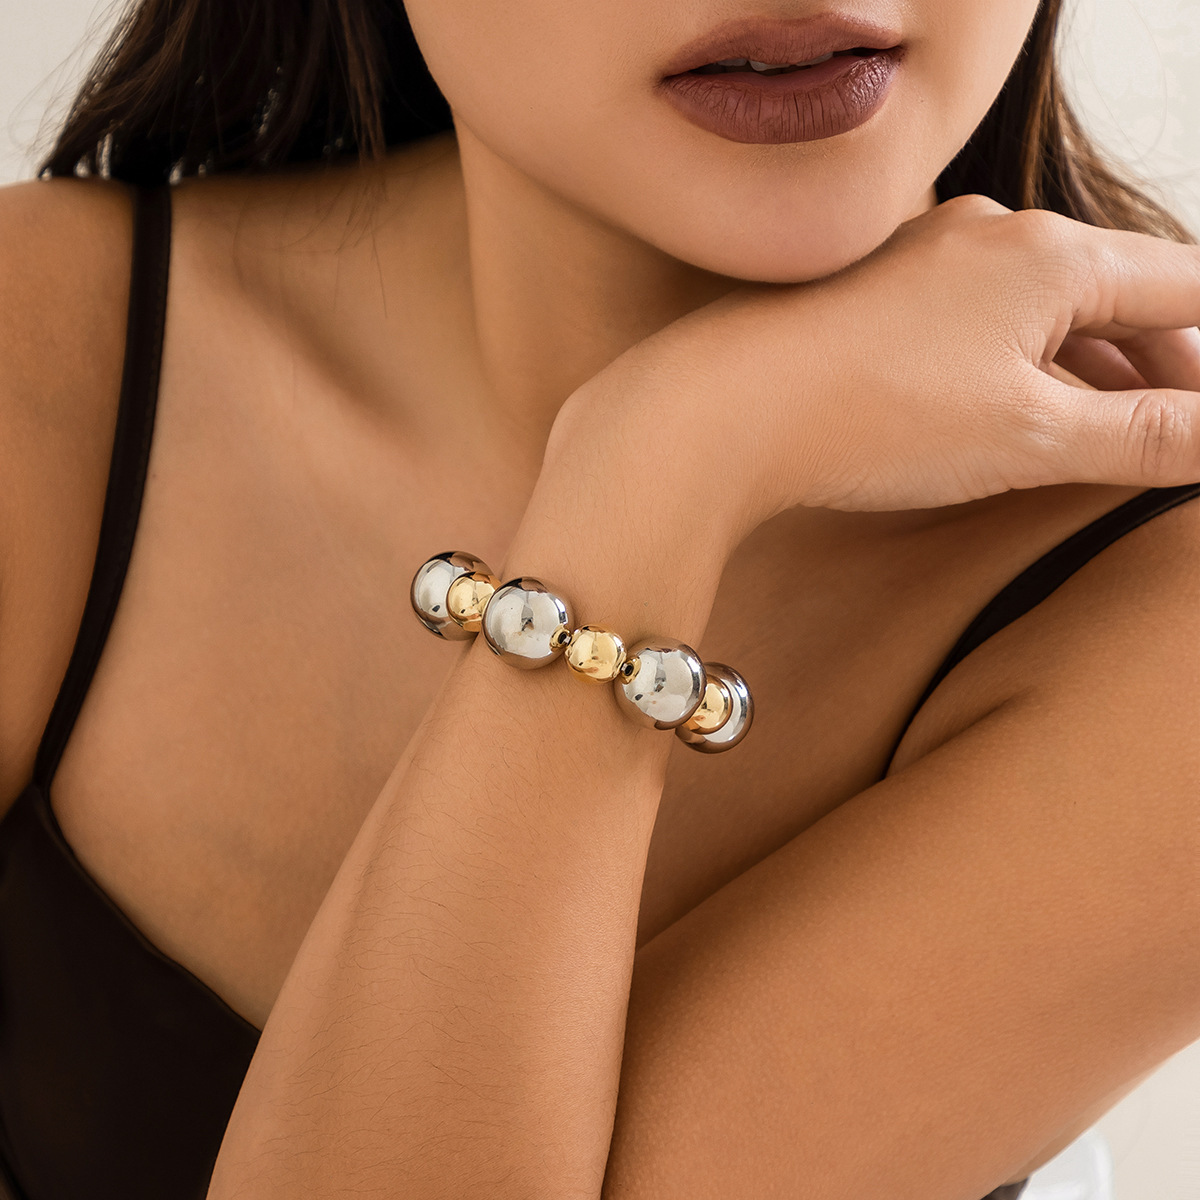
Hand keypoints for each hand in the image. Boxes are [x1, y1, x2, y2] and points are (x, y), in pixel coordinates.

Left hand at [550, 195, 1199, 536]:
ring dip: (1086, 368)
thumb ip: (1145, 435)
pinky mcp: (878, 295)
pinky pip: (977, 320)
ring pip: (1041, 309)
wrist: (724, 411)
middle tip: (1179, 430)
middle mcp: (992, 235)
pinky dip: (1016, 363)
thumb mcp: (1031, 434)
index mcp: (1052, 255)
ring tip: (1108, 433)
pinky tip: (1009, 409)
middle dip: (1158, 366)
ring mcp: (927, 259)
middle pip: (1115, 295)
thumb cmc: (874, 414)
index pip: (1184, 287)